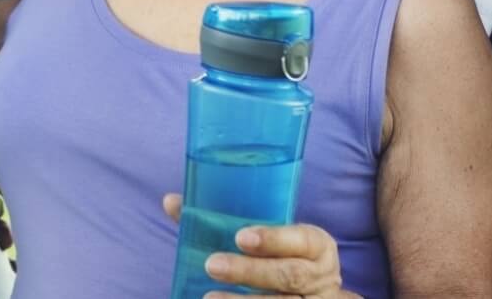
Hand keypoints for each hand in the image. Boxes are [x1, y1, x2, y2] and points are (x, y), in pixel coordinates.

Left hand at [163, 194, 353, 298]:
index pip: (302, 240)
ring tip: (209, 298)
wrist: (316, 297)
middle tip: (212, 265)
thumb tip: (171, 202)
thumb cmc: (282, 256)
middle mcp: (321, 278)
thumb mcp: (270, 237)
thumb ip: (225, 220)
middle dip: (250, 272)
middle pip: (289, 276)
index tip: (240, 236)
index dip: (273, 238)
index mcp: (317, 247)